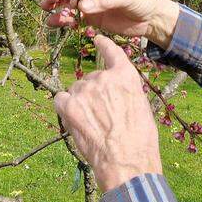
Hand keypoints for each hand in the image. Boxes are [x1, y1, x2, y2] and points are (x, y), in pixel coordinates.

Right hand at [41, 0, 179, 47]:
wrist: (153, 20)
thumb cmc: (144, 0)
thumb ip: (105, 0)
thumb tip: (82, 6)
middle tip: (46, 4)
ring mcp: (92, 0)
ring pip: (69, 3)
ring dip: (58, 9)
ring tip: (49, 18)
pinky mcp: (92, 16)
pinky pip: (74, 17)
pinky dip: (64, 20)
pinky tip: (55, 24)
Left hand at [54, 35, 161, 190]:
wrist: (127, 162)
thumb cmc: (140, 141)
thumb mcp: (141, 108)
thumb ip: (126, 93)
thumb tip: (115, 94)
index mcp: (126, 76)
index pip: (112, 52)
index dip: (104, 45)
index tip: (98, 39)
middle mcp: (104, 78)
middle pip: (91, 78)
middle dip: (93, 94)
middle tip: (103, 118)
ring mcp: (85, 91)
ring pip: (75, 90)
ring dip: (79, 103)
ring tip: (92, 125)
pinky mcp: (69, 106)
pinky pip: (60, 99)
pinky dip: (64, 108)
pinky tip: (73, 121)